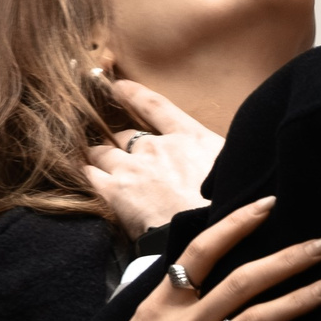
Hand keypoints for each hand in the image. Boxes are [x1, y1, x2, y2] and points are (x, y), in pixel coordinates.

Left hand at [85, 77, 223, 236]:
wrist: (205, 235)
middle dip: (120, 142)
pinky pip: (90, 175)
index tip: (117, 86)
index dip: (133, 94)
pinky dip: (88, 173)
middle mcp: (157, 147)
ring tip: (95, 162)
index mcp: (190, 138)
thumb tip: (217, 153)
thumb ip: (218, 155)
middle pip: (126, 135)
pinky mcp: (114, 192)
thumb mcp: (235, 170)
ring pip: (102, 152)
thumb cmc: (229, 207)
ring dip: (100, 157)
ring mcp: (133, 168)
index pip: (155, 106)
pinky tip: (86, 175)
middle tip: (116, 148)